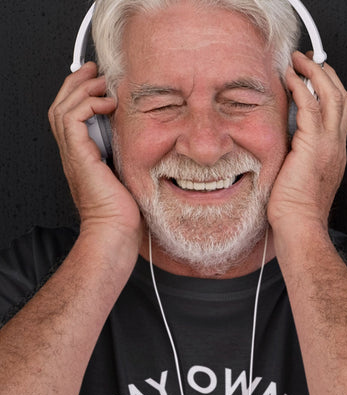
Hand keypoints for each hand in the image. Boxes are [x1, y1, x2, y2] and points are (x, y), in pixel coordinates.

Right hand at [48, 62, 141, 248]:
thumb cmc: (124, 213)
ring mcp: (74, 155)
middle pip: (62, 106)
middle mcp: (75, 154)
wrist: (116, 231)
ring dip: (82, 89)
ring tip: (100, 80)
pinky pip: (72, 118)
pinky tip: (107, 103)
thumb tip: (144, 139)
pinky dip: (87, 104)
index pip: (73, 116)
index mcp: (85, 157)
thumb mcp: (129, 175)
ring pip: (63, 108)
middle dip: (77, 84)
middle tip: (94, 70)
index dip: (82, 95)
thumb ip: (128, 155)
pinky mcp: (79, 156)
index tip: (99, 81)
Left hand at [267, 51, 346, 232]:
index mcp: (335, 153)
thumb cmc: (296, 209)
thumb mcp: (300, 175)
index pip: (340, 112)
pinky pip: (310, 105)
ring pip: (331, 95)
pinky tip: (290, 78)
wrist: (299, 224)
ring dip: (314, 73)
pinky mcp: (314, 144)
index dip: (330, 90)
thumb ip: (300, 154)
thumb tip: (287, 141)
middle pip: (341, 97)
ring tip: (299, 61)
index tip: (315, 77)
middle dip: (326, 74)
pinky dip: (301, 87)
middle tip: (309, 60)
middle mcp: (337, 145)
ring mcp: (329, 144)